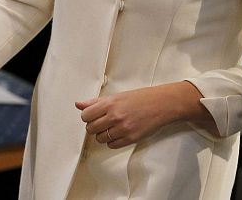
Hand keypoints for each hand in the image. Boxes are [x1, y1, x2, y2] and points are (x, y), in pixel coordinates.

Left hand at [75, 82, 207, 148]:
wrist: (162, 104)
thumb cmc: (142, 98)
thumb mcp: (118, 96)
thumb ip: (96, 102)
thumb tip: (79, 104)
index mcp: (110, 103)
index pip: (86, 116)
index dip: (87, 117)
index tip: (93, 116)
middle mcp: (115, 116)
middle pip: (91, 129)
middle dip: (95, 127)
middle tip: (103, 122)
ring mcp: (123, 128)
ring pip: (101, 139)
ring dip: (104, 134)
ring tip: (113, 127)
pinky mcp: (130, 138)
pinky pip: (112, 145)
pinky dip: (113, 141)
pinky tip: (120, 133)